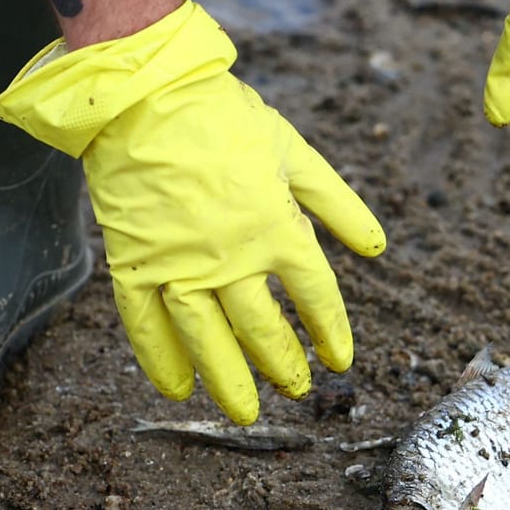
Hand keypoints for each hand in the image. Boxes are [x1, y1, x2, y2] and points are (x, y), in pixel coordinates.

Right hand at [0, 1, 385, 422]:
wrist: (144, 96)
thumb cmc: (225, 118)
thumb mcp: (294, 152)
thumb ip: (336, 203)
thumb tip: (376, 247)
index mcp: (277, 227)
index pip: (315, 298)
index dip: (331, 334)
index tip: (339, 361)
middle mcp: (232, 258)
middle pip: (263, 330)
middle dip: (283, 365)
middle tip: (296, 390)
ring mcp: (179, 265)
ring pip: (207, 340)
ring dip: (228, 381)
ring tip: (245, 412)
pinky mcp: (134, 263)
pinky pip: (146, 325)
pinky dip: (161, 361)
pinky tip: (178, 388)